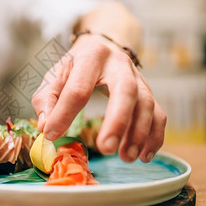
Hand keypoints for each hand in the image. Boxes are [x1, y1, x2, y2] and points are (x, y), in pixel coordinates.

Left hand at [31, 34, 166, 162]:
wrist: (101, 47)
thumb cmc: (74, 67)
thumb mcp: (54, 75)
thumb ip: (46, 99)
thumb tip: (46, 126)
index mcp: (91, 56)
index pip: (78, 88)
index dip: (64, 113)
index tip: (52, 135)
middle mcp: (119, 64)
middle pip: (125, 90)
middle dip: (117, 121)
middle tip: (105, 149)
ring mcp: (138, 78)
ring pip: (146, 104)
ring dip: (138, 134)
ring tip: (125, 157)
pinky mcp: (149, 92)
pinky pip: (159, 114)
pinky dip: (154, 137)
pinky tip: (144, 156)